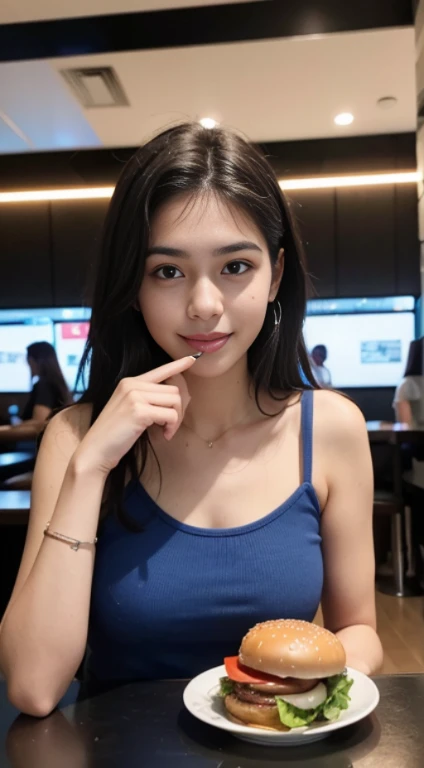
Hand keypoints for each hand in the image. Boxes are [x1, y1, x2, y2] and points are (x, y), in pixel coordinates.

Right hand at [74, 355, 196, 476]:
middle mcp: (132, 384)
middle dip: (180, 409)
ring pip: (175, 400)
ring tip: (167, 431)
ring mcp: (134, 396)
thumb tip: (179, 398)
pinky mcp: (139, 411)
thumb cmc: (115, 434)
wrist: (95, 450)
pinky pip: (170, 415)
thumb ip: (148, 399)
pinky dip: (172, 427)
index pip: (160, 370)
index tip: (192, 358)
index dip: (177, 365)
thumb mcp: (130, 409)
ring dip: (177, 419)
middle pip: (174, 389)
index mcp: (129, 382)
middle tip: (172, 425)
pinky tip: (164, 435)